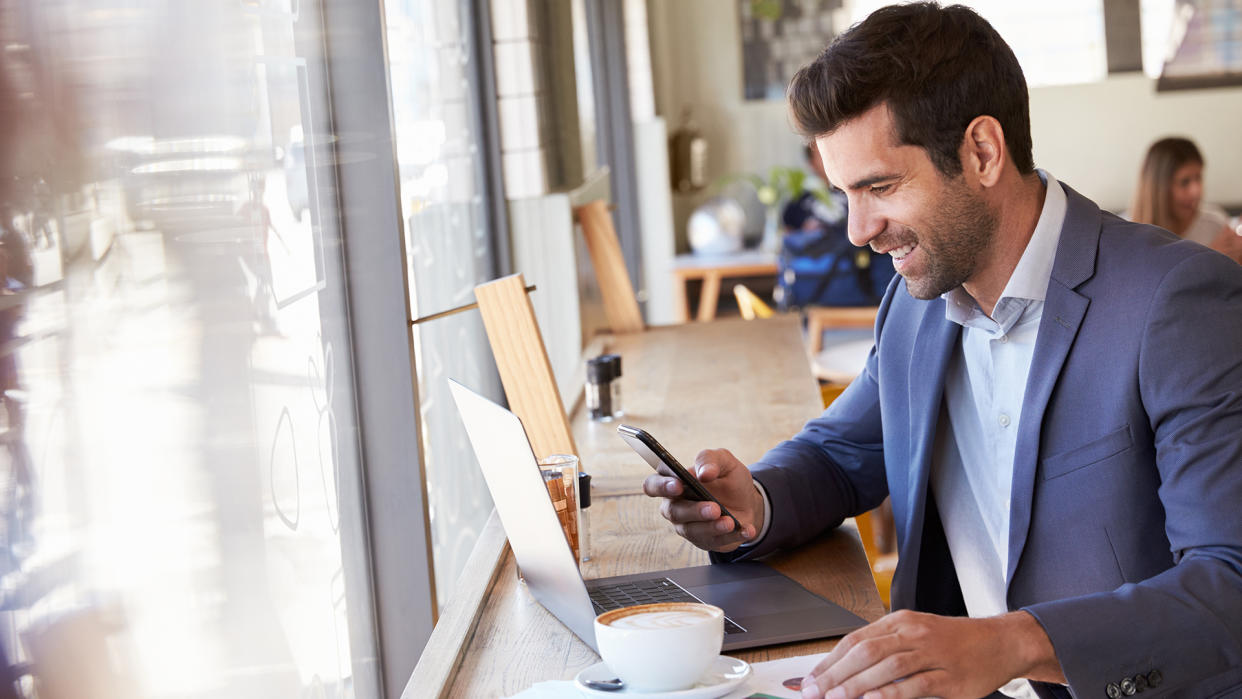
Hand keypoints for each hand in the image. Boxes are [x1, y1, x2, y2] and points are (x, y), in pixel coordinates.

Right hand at [641, 448, 763, 552]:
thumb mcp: (724, 461)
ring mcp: (689, 527)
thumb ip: (710, 459)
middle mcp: (676, 507)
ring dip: (712, 527)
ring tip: (730, 522)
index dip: (661, 486)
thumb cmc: (728, 479)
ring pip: (693, 531)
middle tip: (714, 508)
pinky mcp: (706, 541)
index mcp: (674, 483)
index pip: (653, 485)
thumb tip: (703, 473)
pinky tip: (747, 530)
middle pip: (674, 512)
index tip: (678, 485)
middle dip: (694, 511)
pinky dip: (733, 536)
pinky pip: (716, 542)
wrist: (748, 501)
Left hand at [799, 610, 1063, 698]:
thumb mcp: (914, 633)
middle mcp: (914, 634)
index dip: (829, 661)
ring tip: (837, 698)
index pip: (855, 639)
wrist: (1000, 642)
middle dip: (836, 674)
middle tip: (815, 692)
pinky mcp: (952, 677)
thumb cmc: (953, 641)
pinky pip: (918, 685)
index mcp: (900, 621)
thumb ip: (883, 647)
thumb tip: (843, 669)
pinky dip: (894, 693)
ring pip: (888, 666)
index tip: (810, 680)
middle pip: (866, 651)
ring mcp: (933, 654)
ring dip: (858, 684)